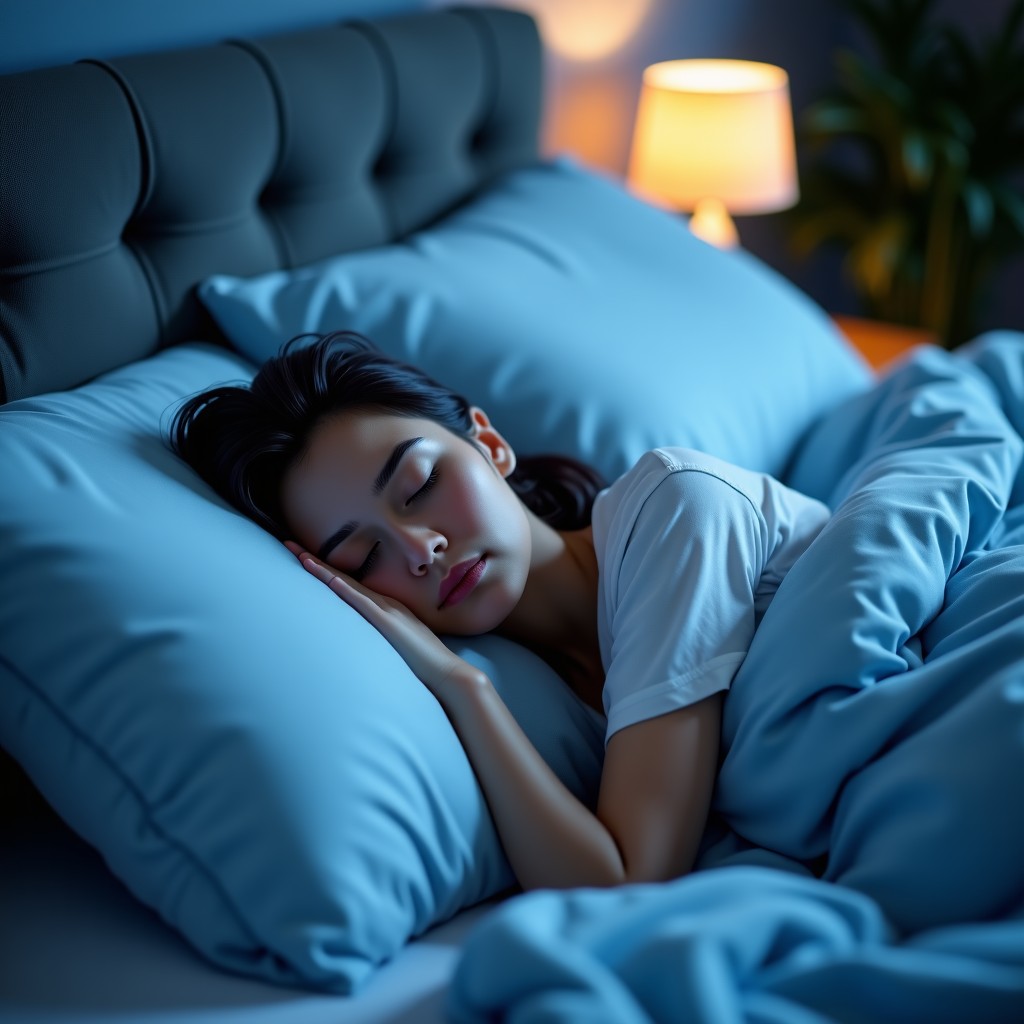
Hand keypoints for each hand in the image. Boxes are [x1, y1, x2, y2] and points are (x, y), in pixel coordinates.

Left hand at [283, 542, 484, 704]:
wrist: (447, 673)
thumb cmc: (424, 663)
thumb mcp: (398, 642)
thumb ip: (381, 634)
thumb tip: (361, 638)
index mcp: (385, 606)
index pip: (348, 583)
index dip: (324, 568)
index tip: (301, 556)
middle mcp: (383, 602)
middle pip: (342, 577)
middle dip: (314, 560)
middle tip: (288, 544)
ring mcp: (386, 610)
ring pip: (347, 584)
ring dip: (321, 569)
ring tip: (297, 554)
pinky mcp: (387, 623)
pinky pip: (361, 602)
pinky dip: (344, 589)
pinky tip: (329, 579)